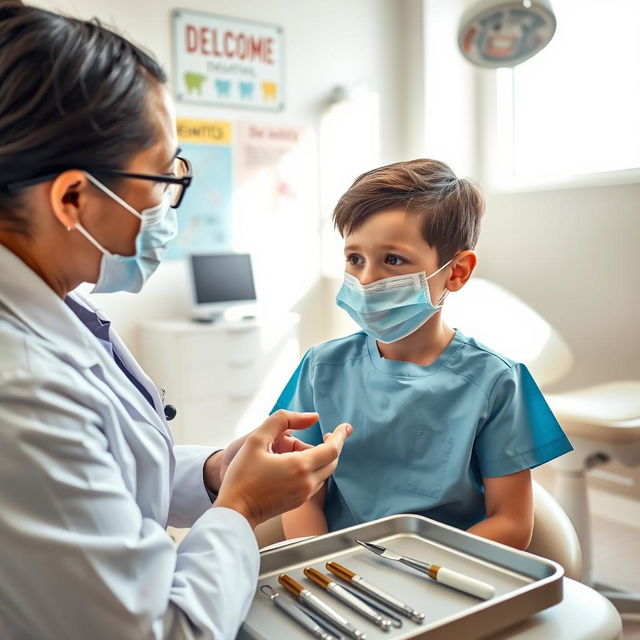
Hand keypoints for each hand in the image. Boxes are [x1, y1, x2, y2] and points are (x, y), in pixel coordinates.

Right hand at [214, 410, 351, 528]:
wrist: (234, 511)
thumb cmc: (242, 476)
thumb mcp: (256, 440)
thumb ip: (282, 421)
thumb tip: (311, 417)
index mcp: (300, 466)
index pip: (332, 449)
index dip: (340, 436)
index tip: (346, 426)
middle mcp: (307, 483)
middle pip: (332, 462)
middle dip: (333, 446)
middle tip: (328, 433)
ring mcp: (303, 495)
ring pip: (324, 473)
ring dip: (322, 458)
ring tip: (308, 447)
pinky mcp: (297, 502)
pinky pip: (315, 483)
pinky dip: (314, 469)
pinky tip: (299, 463)